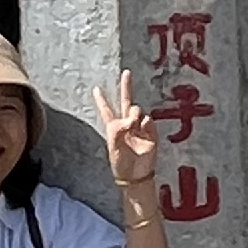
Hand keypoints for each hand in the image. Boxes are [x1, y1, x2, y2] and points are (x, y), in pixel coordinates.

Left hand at [96, 68, 157, 191]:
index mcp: (114, 128)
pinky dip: (145, 123)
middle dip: (126, 87)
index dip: (102, 100)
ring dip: (134, 113)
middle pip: (126, 102)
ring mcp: (140, 127)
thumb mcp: (114, 148)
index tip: (96, 88)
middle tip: (126, 72)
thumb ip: (119, 131)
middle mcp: (127, 124)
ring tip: (132, 125)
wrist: (136, 175)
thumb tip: (130, 120)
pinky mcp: (151, 133)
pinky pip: (149, 121)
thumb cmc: (121, 164)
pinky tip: (143, 129)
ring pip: (137, 110)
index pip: (107, 111)